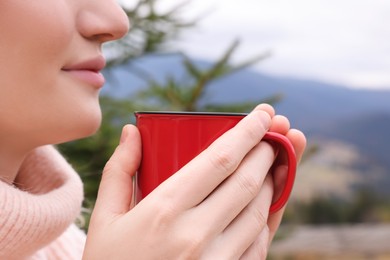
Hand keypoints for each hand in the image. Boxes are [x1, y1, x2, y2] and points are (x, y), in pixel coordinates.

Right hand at [83, 104, 305, 259]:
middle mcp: (195, 235)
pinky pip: (258, 243)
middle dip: (268, 151)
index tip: (264, 113)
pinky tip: (271, 200)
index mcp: (163, 212)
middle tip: (277, 133)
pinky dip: (269, 217)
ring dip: (274, 181)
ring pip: (258, 212)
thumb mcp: (106, 219)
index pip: (219, 159)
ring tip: (279, 160)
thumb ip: (119, 170)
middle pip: (246, 182)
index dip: (248, 132)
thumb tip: (133, 131)